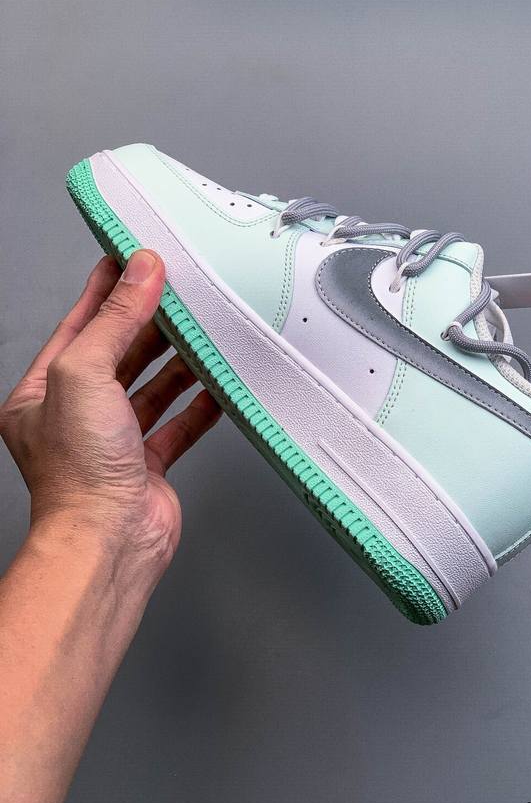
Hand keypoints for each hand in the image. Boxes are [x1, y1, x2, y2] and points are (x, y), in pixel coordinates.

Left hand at [0, 250, 220, 579]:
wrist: (108, 540)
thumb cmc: (78, 473)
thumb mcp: (85, 373)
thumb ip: (115, 321)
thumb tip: (139, 275)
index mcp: (43, 394)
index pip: (76, 328)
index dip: (103, 292)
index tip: (127, 262)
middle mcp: (75, 417)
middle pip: (117, 355)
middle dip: (146, 324)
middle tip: (175, 293)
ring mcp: (112, 442)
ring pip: (151, 389)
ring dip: (176, 363)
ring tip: (200, 333)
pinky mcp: (147, 464)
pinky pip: (177, 425)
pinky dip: (198, 405)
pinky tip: (215, 386)